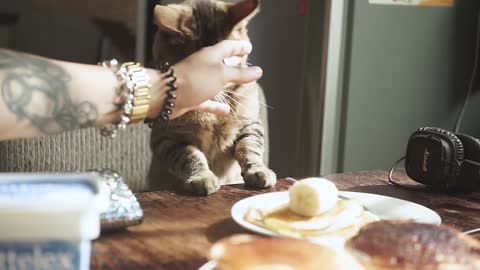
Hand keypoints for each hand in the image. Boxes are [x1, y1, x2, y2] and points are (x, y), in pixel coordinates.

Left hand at [147, 40, 262, 118]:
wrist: (166, 95)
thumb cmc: (195, 79)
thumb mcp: (222, 74)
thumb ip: (240, 74)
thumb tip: (258, 71)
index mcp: (211, 55)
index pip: (228, 47)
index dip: (239, 47)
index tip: (249, 47)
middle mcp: (203, 66)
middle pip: (221, 62)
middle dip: (233, 62)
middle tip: (244, 61)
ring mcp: (197, 82)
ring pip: (215, 81)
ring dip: (226, 82)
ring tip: (239, 84)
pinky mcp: (191, 97)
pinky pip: (207, 100)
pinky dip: (216, 105)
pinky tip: (226, 111)